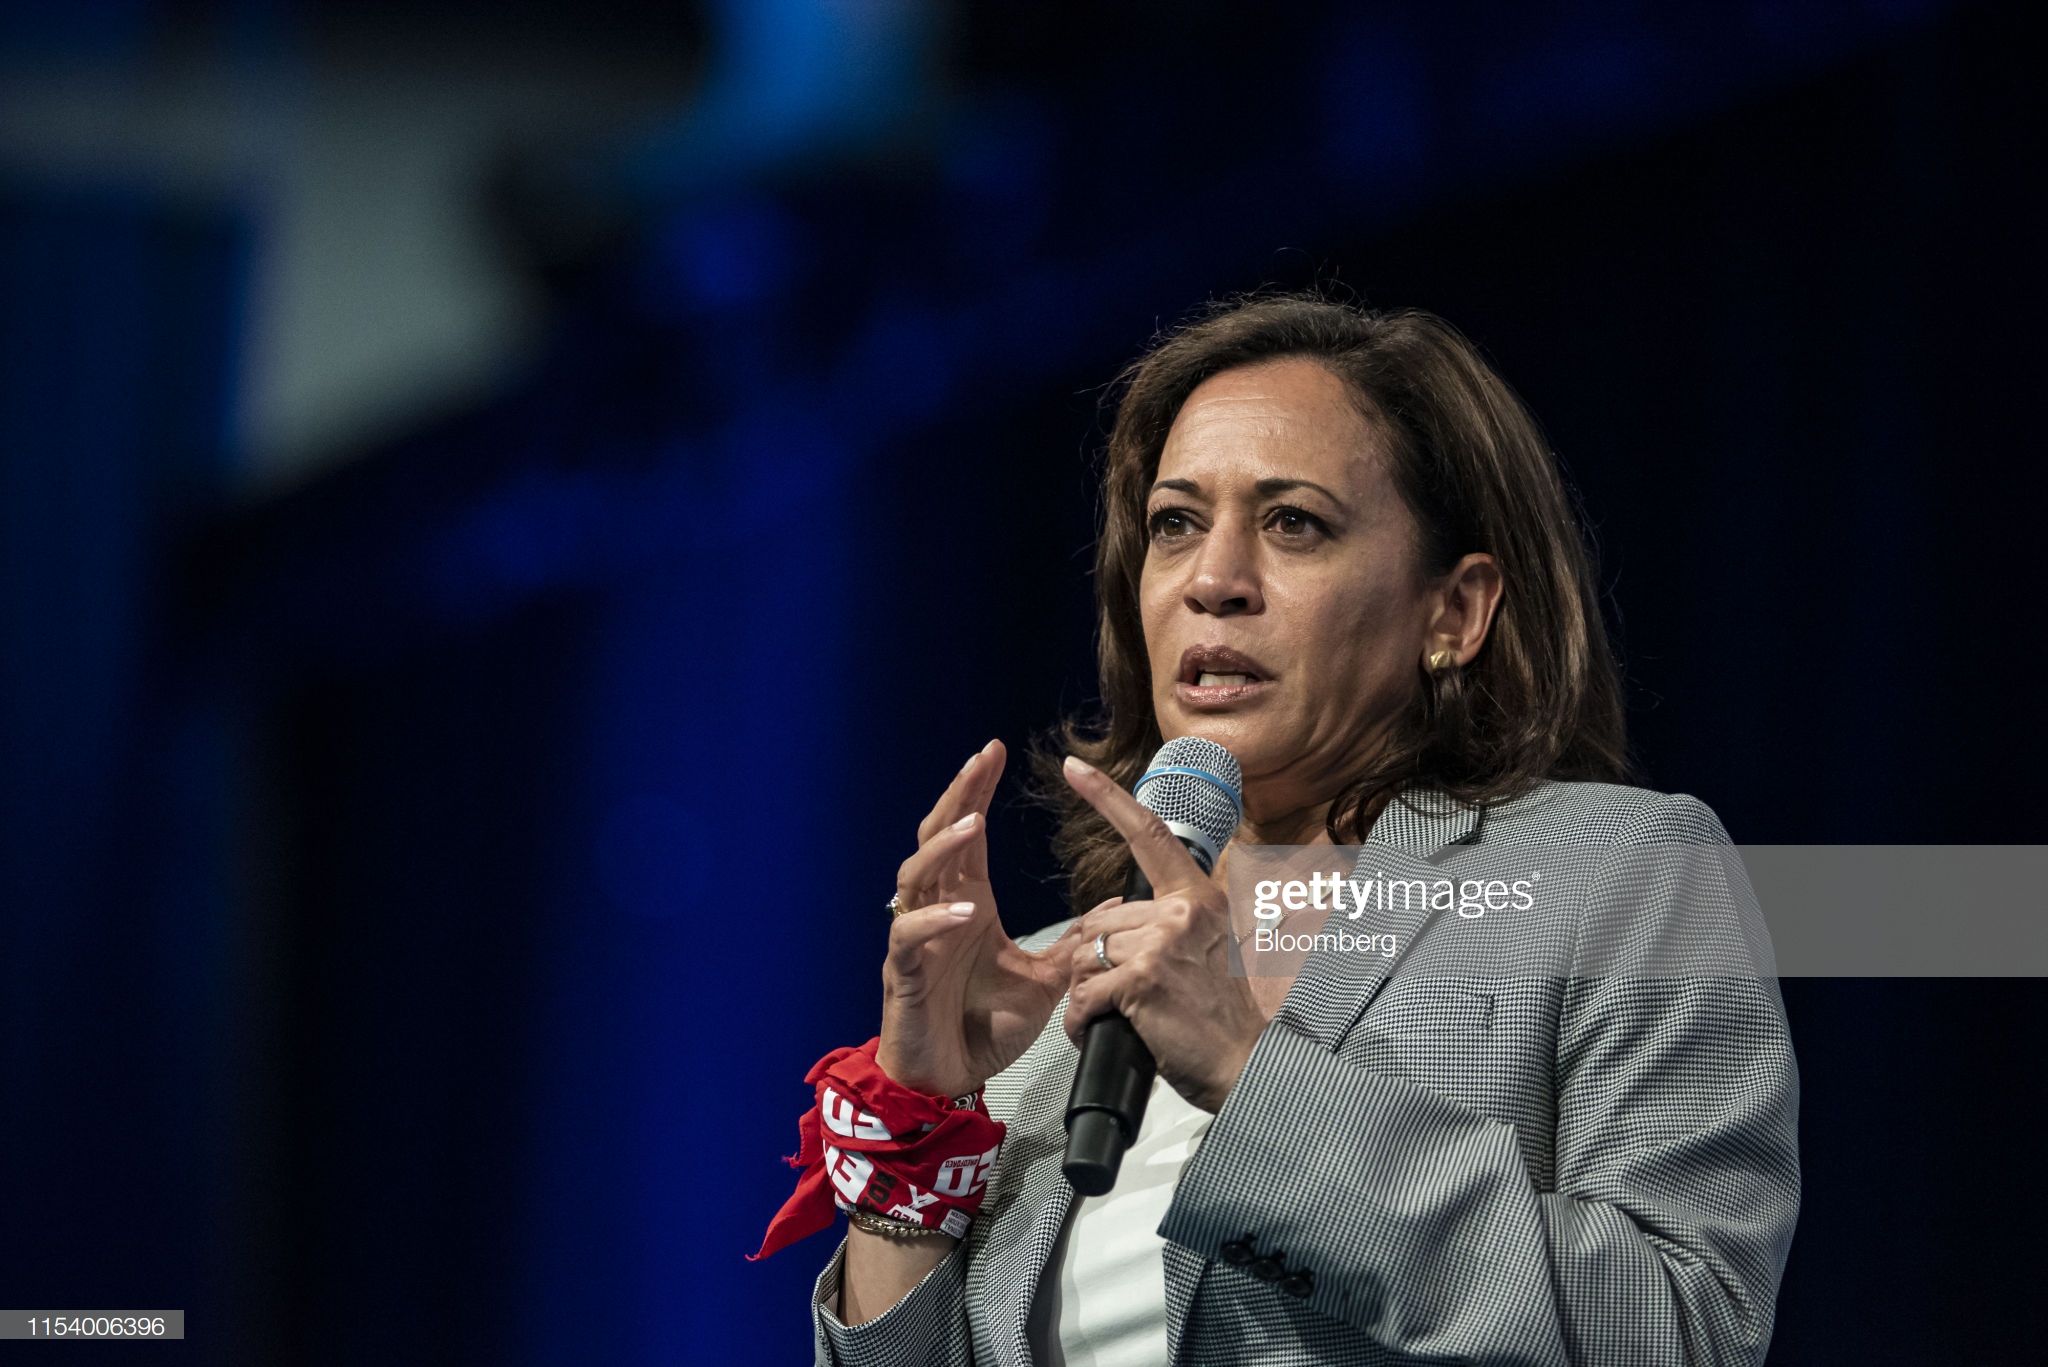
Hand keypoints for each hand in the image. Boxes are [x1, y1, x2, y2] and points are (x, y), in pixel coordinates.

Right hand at [876, 739, 1082, 1097]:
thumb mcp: (1044, 978)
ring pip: (915, 876)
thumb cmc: (983, 1026)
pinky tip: (960, 910)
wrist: (950, 1079)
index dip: (978, 791)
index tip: (995, 752)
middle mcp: (938, 910)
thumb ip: (1076, 941)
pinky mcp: (904, 973)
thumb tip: (1122, 904)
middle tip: (981, 759)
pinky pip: (909, 935)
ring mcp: (917, 939)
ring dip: (945, 848)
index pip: (971, 834)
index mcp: (969, 902)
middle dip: (959, 796)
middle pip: (938, 836)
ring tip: (976, 825)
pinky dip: (934, 920)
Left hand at [1059, 755, 1266, 1112]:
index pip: (1148, 834)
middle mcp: (1182, 912)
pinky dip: (1081, 1021)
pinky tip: (1102, 1031)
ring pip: (1084, 958)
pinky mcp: (1142, 981)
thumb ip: (1173, 925)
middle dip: (1098, 963)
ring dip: (1089, 994)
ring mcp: (1161, 944)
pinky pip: (1083, 994)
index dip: (1106, 797)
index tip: (1075, 768)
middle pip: (1098, 922)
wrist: (1246, 1066)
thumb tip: (1122, 921)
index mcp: (1198, 898)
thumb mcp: (1209, 951)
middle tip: (1130, 995)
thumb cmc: (1222, 1019)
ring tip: (1120, 1017)